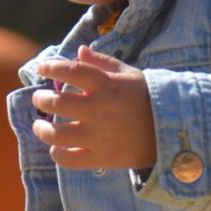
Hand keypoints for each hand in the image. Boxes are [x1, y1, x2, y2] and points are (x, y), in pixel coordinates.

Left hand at [30, 46, 156, 170]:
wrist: (171, 131)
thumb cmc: (147, 98)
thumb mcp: (128, 74)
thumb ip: (101, 63)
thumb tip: (79, 51)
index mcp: (107, 85)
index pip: (71, 71)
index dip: (52, 67)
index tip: (42, 67)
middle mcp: (99, 110)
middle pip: (57, 102)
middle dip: (41, 99)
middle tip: (40, 98)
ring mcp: (99, 136)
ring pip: (56, 134)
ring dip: (42, 129)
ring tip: (40, 125)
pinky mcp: (101, 158)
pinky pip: (69, 159)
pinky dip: (57, 154)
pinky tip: (56, 148)